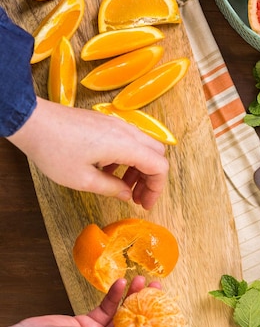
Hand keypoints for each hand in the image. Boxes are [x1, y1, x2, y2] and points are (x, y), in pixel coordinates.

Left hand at [7, 97, 168, 208]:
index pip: (159, 166)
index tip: (145, 204)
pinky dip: (127, 157)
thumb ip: (111, 188)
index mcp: (125, 145)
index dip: (156, 189)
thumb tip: (126, 194)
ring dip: (139, 168)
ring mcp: (116, 124)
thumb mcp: (83, 179)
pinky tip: (108, 170)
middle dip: (151, 178)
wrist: (33, 122)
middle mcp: (125, 131)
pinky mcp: (105, 122)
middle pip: (156, 154)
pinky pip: (128, 140)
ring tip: (122, 187)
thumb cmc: (54, 150)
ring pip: (143, 146)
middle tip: (137, 197)